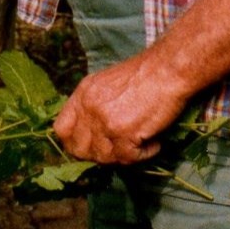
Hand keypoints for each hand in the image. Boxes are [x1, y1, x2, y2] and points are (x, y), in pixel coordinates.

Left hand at [52, 50, 187, 164]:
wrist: (167, 69)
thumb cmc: (145, 75)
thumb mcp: (107, 83)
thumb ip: (94, 105)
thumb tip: (91, 135)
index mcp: (83, 93)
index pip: (62, 129)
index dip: (74, 143)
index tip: (89, 148)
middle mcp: (88, 107)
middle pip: (79, 149)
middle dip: (99, 156)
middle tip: (120, 150)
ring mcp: (104, 120)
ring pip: (104, 158)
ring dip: (124, 155)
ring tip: (142, 141)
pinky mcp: (123, 132)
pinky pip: (128, 158)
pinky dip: (144, 154)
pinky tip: (153, 142)